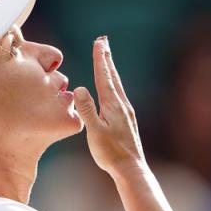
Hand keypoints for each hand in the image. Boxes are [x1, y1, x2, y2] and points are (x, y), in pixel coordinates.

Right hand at [73, 36, 146, 175]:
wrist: (130, 168)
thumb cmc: (110, 152)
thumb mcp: (94, 131)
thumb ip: (86, 109)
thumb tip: (79, 88)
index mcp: (112, 105)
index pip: (104, 76)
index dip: (100, 59)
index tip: (98, 43)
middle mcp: (122, 104)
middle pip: (113, 76)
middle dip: (106, 58)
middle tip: (103, 41)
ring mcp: (126, 112)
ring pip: (117, 85)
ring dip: (111, 70)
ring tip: (107, 59)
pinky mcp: (127, 120)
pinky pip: (119, 95)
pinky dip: (114, 84)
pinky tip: (113, 89)